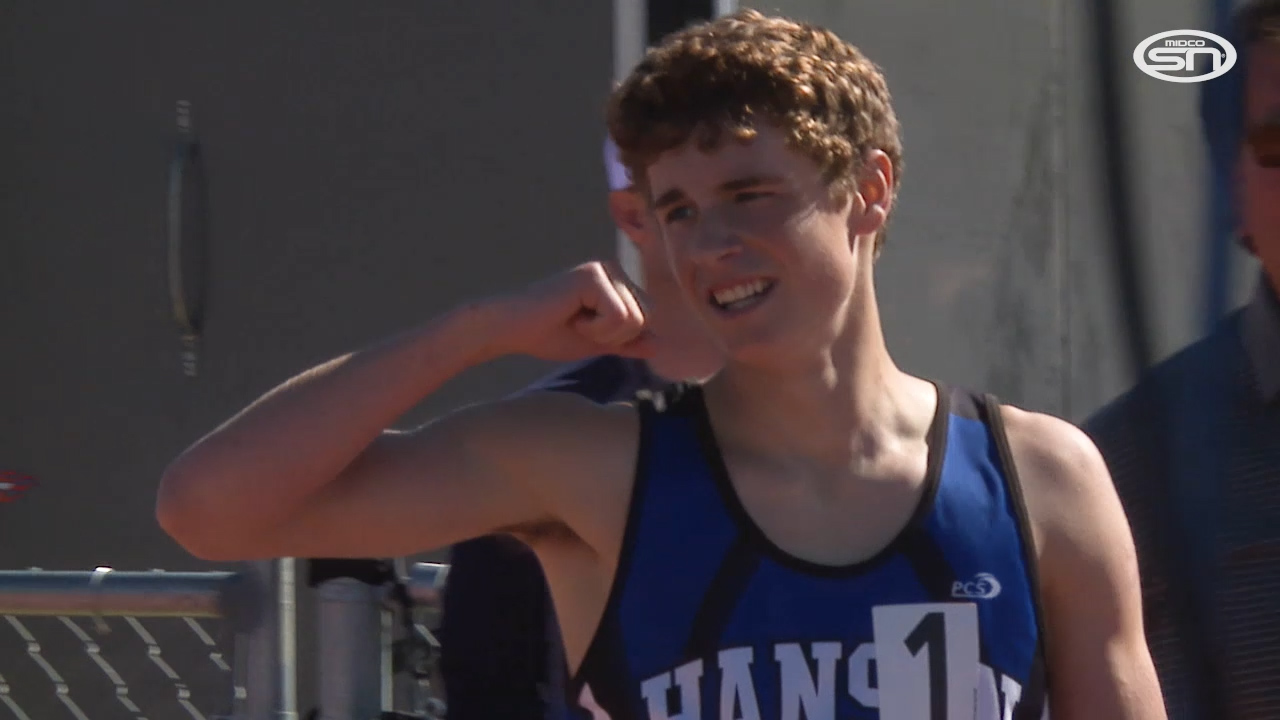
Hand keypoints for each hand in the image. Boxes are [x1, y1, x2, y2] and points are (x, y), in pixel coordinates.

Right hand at [487, 262, 653, 362]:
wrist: (513, 329)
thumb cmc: (549, 334)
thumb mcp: (598, 342)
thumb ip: (627, 342)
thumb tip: (660, 345)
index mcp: (616, 284)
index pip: (646, 319)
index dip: (620, 338)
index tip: (587, 330)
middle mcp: (613, 270)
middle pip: (645, 317)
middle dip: (614, 336)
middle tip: (580, 326)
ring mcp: (603, 269)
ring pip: (634, 319)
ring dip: (602, 333)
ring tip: (575, 321)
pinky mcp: (592, 275)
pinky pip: (618, 316)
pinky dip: (595, 328)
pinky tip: (571, 317)